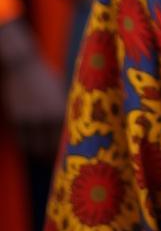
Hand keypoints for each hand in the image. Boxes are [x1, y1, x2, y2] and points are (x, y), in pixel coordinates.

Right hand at [0, 18, 64, 157]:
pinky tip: (34, 150)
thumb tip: (72, 124)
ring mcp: (32, 119)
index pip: (68, 136)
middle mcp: (48, 116)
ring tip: (47, 160)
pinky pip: (23, 140)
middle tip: (60, 163)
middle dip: (56, 156)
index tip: (73, 156)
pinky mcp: (17, 120)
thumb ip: (66, 108)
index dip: (70, 149)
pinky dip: (29, 148)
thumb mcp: (62, 91)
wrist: (23, 66)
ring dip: (42, 155)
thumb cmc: (47, 77)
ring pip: (37, 146)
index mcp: (63, 108)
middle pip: (53, 145)